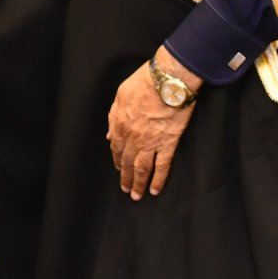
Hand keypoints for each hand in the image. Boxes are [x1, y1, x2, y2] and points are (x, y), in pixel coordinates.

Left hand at [106, 48, 198, 199]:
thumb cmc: (143, 83)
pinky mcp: (168, 144)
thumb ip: (113, 117)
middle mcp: (133, 138)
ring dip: (138, 184)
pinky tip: (155, 190)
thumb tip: (109, 135)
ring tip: (137, 196)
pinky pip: (162, 166)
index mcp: (120, 125)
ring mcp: (151, 143)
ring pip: (142, 168)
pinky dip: (158, 179)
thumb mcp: (120, 96)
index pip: (116, 148)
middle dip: (126, 178)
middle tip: (126, 190)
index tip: (118, 169)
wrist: (167, 82)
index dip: (117, 160)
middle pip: (127, 162)